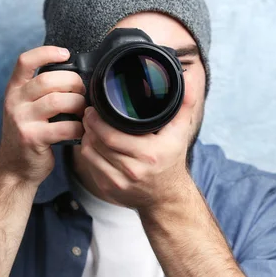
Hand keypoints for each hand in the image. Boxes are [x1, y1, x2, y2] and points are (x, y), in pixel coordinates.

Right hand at [0, 46, 86, 186]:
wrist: (14, 169)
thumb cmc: (30, 134)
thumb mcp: (27, 108)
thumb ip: (42, 91)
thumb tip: (77, 75)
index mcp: (14, 90)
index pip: (25, 61)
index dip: (46, 53)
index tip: (65, 53)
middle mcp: (14, 102)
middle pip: (48, 80)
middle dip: (74, 83)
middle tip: (83, 93)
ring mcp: (21, 120)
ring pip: (58, 101)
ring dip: (78, 105)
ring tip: (83, 112)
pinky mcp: (32, 138)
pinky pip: (64, 127)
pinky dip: (78, 128)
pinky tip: (81, 130)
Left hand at [78, 79, 197, 210]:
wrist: (167, 197)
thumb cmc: (171, 160)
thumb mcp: (180, 132)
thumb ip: (184, 104)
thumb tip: (188, 80)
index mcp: (149, 154)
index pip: (112, 136)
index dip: (98, 121)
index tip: (94, 109)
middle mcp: (134, 170)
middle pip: (99, 144)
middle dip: (89, 126)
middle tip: (88, 114)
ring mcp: (119, 182)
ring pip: (91, 155)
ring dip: (87, 138)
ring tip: (90, 127)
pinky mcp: (109, 189)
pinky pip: (90, 167)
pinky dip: (88, 153)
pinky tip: (93, 144)